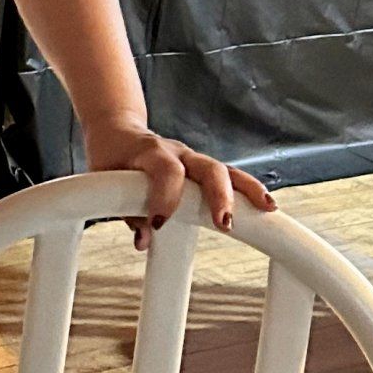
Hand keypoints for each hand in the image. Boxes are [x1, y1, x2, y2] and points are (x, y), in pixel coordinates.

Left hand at [83, 115, 275, 249]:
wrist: (117, 131)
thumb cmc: (110, 158)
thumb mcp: (105, 180)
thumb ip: (125, 211)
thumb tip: (144, 241)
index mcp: (149, 153)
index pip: (166, 171)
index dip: (165, 197)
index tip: (158, 225)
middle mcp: (177, 152)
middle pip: (208, 167)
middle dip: (218, 196)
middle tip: (224, 224)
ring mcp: (193, 158)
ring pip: (226, 170)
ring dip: (247, 191)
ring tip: (267, 211)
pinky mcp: (202, 167)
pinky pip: (230, 176)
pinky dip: (249, 190)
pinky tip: (267, 207)